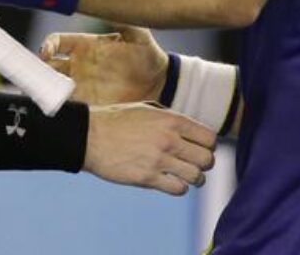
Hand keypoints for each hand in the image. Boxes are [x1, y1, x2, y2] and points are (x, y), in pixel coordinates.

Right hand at [41, 26, 167, 104]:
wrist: (159, 83)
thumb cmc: (147, 54)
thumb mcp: (137, 33)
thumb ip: (122, 19)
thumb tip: (109, 2)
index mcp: (84, 44)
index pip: (57, 41)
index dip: (47, 44)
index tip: (45, 51)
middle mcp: (78, 64)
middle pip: (48, 64)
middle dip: (37, 68)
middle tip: (34, 73)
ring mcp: (82, 84)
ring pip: (53, 84)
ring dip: (44, 87)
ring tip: (41, 91)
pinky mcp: (89, 102)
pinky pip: (68, 104)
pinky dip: (58, 104)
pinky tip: (56, 106)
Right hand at [84, 103, 215, 195]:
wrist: (90, 136)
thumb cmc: (117, 120)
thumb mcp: (146, 108)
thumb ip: (170, 117)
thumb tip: (191, 129)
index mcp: (170, 119)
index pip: (209, 137)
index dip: (207, 144)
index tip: (200, 147)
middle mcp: (168, 139)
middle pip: (207, 159)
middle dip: (204, 163)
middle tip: (193, 163)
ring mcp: (159, 159)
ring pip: (197, 177)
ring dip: (193, 178)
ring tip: (185, 175)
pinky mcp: (148, 178)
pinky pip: (179, 189)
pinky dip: (179, 187)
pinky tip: (170, 181)